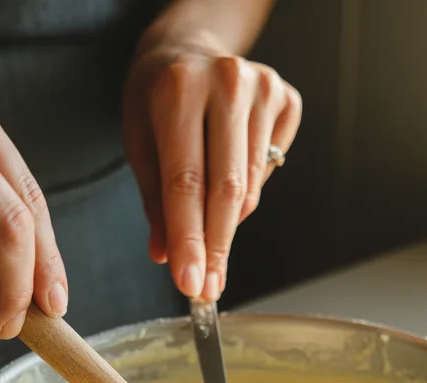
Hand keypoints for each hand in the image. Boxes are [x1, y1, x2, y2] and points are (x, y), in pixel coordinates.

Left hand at [123, 35, 300, 300]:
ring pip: (251, 185)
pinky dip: (249, 190)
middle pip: (227, 189)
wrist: (186, 49)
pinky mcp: (287, 98)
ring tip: (209, 236)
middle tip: (208, 289)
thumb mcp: (139, 141)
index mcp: (179, 90)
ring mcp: (263, 87)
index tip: (191, 283)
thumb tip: (167, 257)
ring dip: (229, 223)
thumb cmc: (157, 98)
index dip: (190, 239)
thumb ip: (155, 201)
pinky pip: (270, 170)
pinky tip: (229, 178)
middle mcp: (227, 82)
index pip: (186, 182)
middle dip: (216, 247)